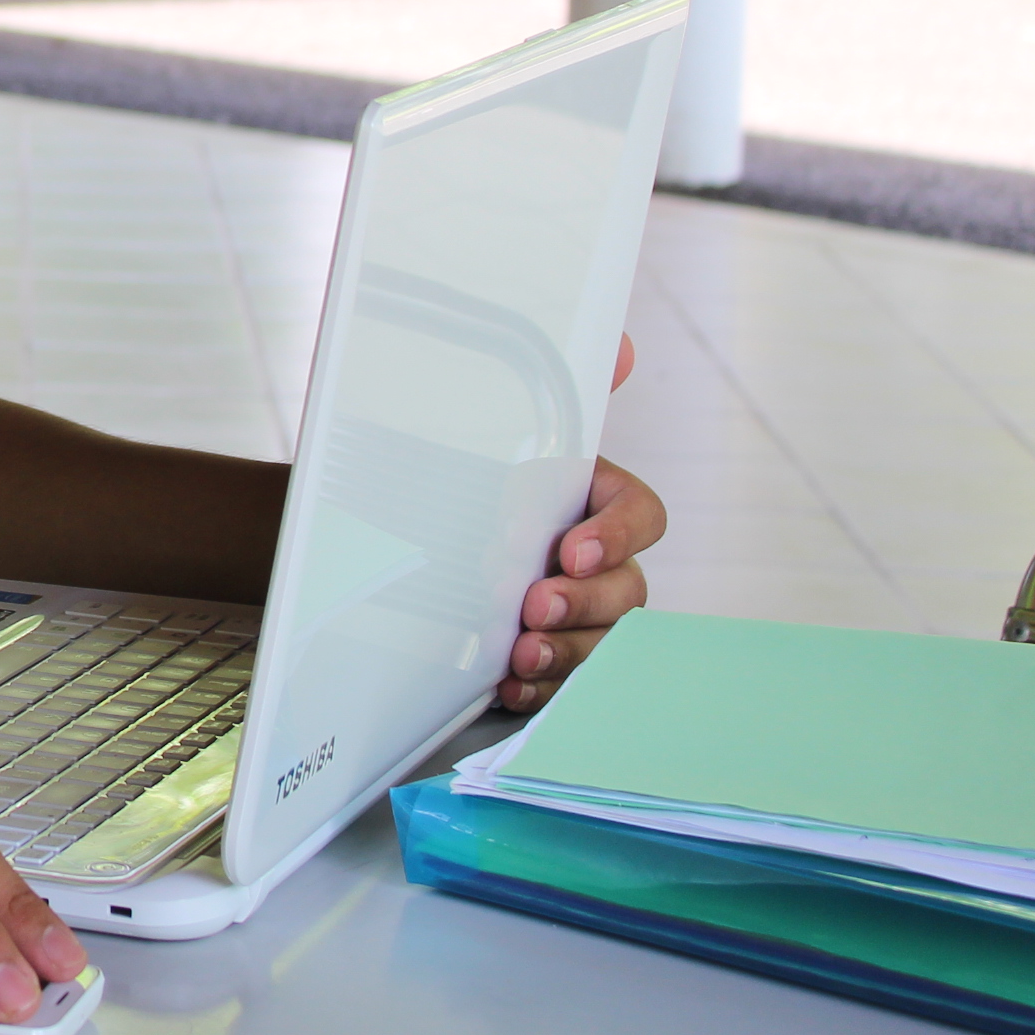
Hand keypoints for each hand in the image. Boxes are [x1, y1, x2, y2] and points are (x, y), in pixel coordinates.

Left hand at [500, 335, 665, 711]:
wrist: (394, 533)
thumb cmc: (466, 481)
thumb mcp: (499, 432)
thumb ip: (561, 388)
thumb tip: (623, 344)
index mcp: (594, 502)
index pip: (641, 516)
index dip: (617, 535)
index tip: (572, 550)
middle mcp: (598, 563)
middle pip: (629, 591)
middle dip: (586, 603)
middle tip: (534, 603)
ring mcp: (576, 616)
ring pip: (601, 643)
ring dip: (565, 651)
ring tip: (518, 653)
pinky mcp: (545, 662)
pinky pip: (560, 686)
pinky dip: (536, 690)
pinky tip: (507, 685)